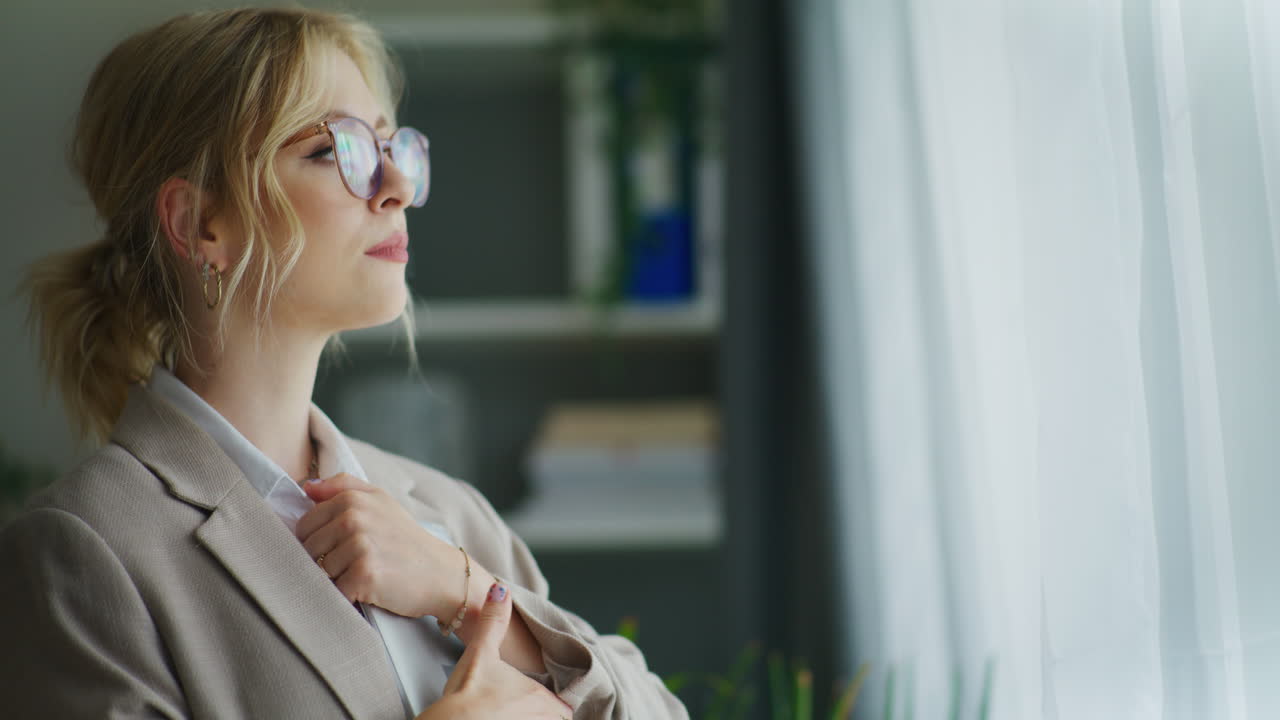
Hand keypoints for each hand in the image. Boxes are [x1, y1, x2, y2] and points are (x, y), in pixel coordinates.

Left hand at [297, 473, 469, 618]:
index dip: (319, 541)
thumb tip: (307, 488)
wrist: (440, 572)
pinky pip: (335, 590)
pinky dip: (348, 595)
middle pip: (309, 549)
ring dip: (338, 579)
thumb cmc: (406, 538)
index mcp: (351, 500)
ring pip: (320, 571)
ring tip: (365, 573)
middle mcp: (353, 519)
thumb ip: (343, 487)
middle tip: (356, 562)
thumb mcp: (380, 500)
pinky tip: (369, 588)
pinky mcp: (364, 574)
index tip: (342, 546)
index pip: (305, 526)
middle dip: (326, 561)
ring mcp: (359, 546)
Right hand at [416, 583, 574, 719]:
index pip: (563, 707)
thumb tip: (500, 589)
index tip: (547, 704)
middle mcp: (539, 719)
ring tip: (513, 715)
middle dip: (545, 716)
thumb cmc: (465, 694)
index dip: (555, 706)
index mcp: (539, 697)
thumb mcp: (480, 652)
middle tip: (524, 710)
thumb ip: (493, 622)